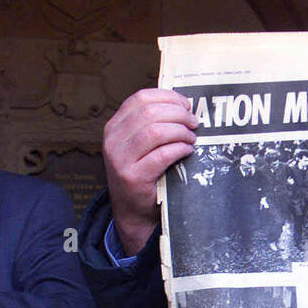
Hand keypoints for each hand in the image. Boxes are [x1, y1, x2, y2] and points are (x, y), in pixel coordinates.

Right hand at [102, 88, 198, 254]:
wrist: (132, 211)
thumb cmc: (142, 173)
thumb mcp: (139, 145)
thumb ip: (152, 124)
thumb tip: (184, 106)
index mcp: (114, 126)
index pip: (140, 98)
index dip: (167, 97)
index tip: (186, 104)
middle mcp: (113, 140)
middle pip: (150, 112)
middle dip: (178, 114)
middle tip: (193, 122)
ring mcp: (120, 159)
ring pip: (155, 131)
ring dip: (180, 132)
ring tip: (191, 138)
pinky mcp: (133, 177)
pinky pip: (162, 155)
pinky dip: (179, 149)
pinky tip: (187, 151)